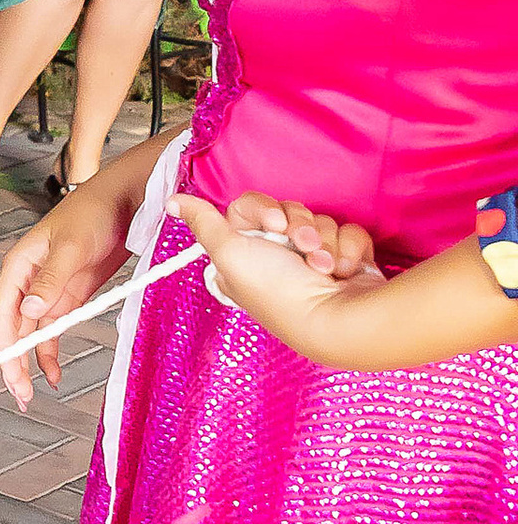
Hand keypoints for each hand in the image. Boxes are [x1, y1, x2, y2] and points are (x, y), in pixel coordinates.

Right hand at [0, 183, 136, 405]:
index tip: (10, 371)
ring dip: (30, 362)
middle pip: (13, 328)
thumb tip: (29, 309)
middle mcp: (29, 281)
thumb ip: (51, 280)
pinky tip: (54, 373)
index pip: (2, 312)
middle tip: (20, 395)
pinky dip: (51, 351)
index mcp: (19, 265)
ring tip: (31, 394)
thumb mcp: (72, 247)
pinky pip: (54, 330)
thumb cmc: (93, 213)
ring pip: (31, 334)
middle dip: (13, 362)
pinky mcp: (70, 296)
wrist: (127, 202)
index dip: (4, 344)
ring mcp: (49, 290)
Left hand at [171, 192, 374, 361]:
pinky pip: (348, 232)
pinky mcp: (345, 260)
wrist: (337, 320)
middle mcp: (277, 257)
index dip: (264, 211)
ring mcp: (313, 259)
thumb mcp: (229, 254)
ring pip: (321, 220)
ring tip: (323, 268)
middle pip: (289, 211)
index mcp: (245, 255)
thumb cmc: (279, 292)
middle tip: (302, 247)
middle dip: (299, 227)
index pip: (252, 208)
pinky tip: (342, 271)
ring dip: (324, 241)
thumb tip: (173, 203)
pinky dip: (347, 250)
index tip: (273, 225)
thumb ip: (203, 223)